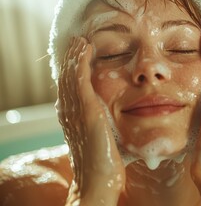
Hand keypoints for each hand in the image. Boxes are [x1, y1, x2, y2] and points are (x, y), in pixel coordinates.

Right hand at [56, 37, 124, 204]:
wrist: (98, 182)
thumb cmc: (104, 166)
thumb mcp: (101, 141)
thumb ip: (101, 128)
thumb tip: (109, 122)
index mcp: (73, 120)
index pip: (71, 90)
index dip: (73, 72)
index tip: (78, 58)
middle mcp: (70, 114)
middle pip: (67, 79)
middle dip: (71, 60)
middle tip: (76, 43)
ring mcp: (76, 112)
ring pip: (71, 76)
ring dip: (75, 56)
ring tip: (80, 41)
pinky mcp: (87, 111)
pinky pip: (80, 80)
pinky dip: (81, 62)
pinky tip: (86, 49)